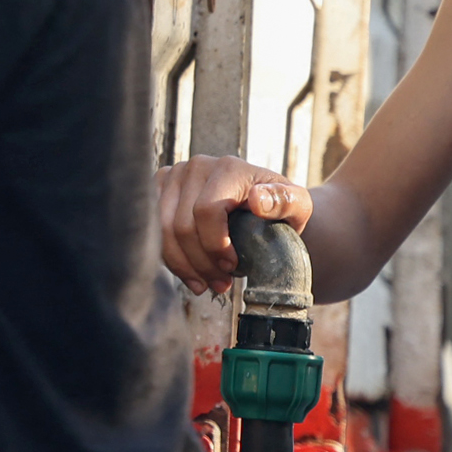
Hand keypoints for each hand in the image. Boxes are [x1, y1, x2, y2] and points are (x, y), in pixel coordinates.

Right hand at [158, 154, 310, 291]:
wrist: (261, 205)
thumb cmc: (279, 208)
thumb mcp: (297, 205)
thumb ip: (285, 201)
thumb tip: (257, 200)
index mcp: (228, 167)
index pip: (206, 210)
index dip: (215, 245)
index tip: (232, 267)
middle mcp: (195, 166)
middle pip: (181, 225)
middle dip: (201, 263)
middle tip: (222, 284)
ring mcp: (173, 176)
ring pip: (162, 232)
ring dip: (184, 266)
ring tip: (207, 284)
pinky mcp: (159, 191)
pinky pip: (154, 232)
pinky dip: (171, 259)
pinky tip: (190, 274)